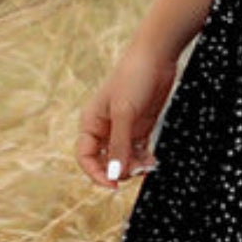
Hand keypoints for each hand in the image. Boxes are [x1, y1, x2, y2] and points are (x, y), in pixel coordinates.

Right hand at [75, 40, 178, 189]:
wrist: (156, 56)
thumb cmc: (134, 78)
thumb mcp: (124, 113)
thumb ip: (119, 145)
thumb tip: (113, 174)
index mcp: (91, 122)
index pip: (85, 157)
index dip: (96, 174)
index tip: (113, 185)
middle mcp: (105, 128)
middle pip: (105, 161)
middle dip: (119, 170)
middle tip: (136, 172)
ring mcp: (124, 127)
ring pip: (124, 158)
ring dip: (134, 166)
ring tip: (149, 166)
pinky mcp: (141, 125)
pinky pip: (139, 150)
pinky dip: (144, 158)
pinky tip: (154, 162)